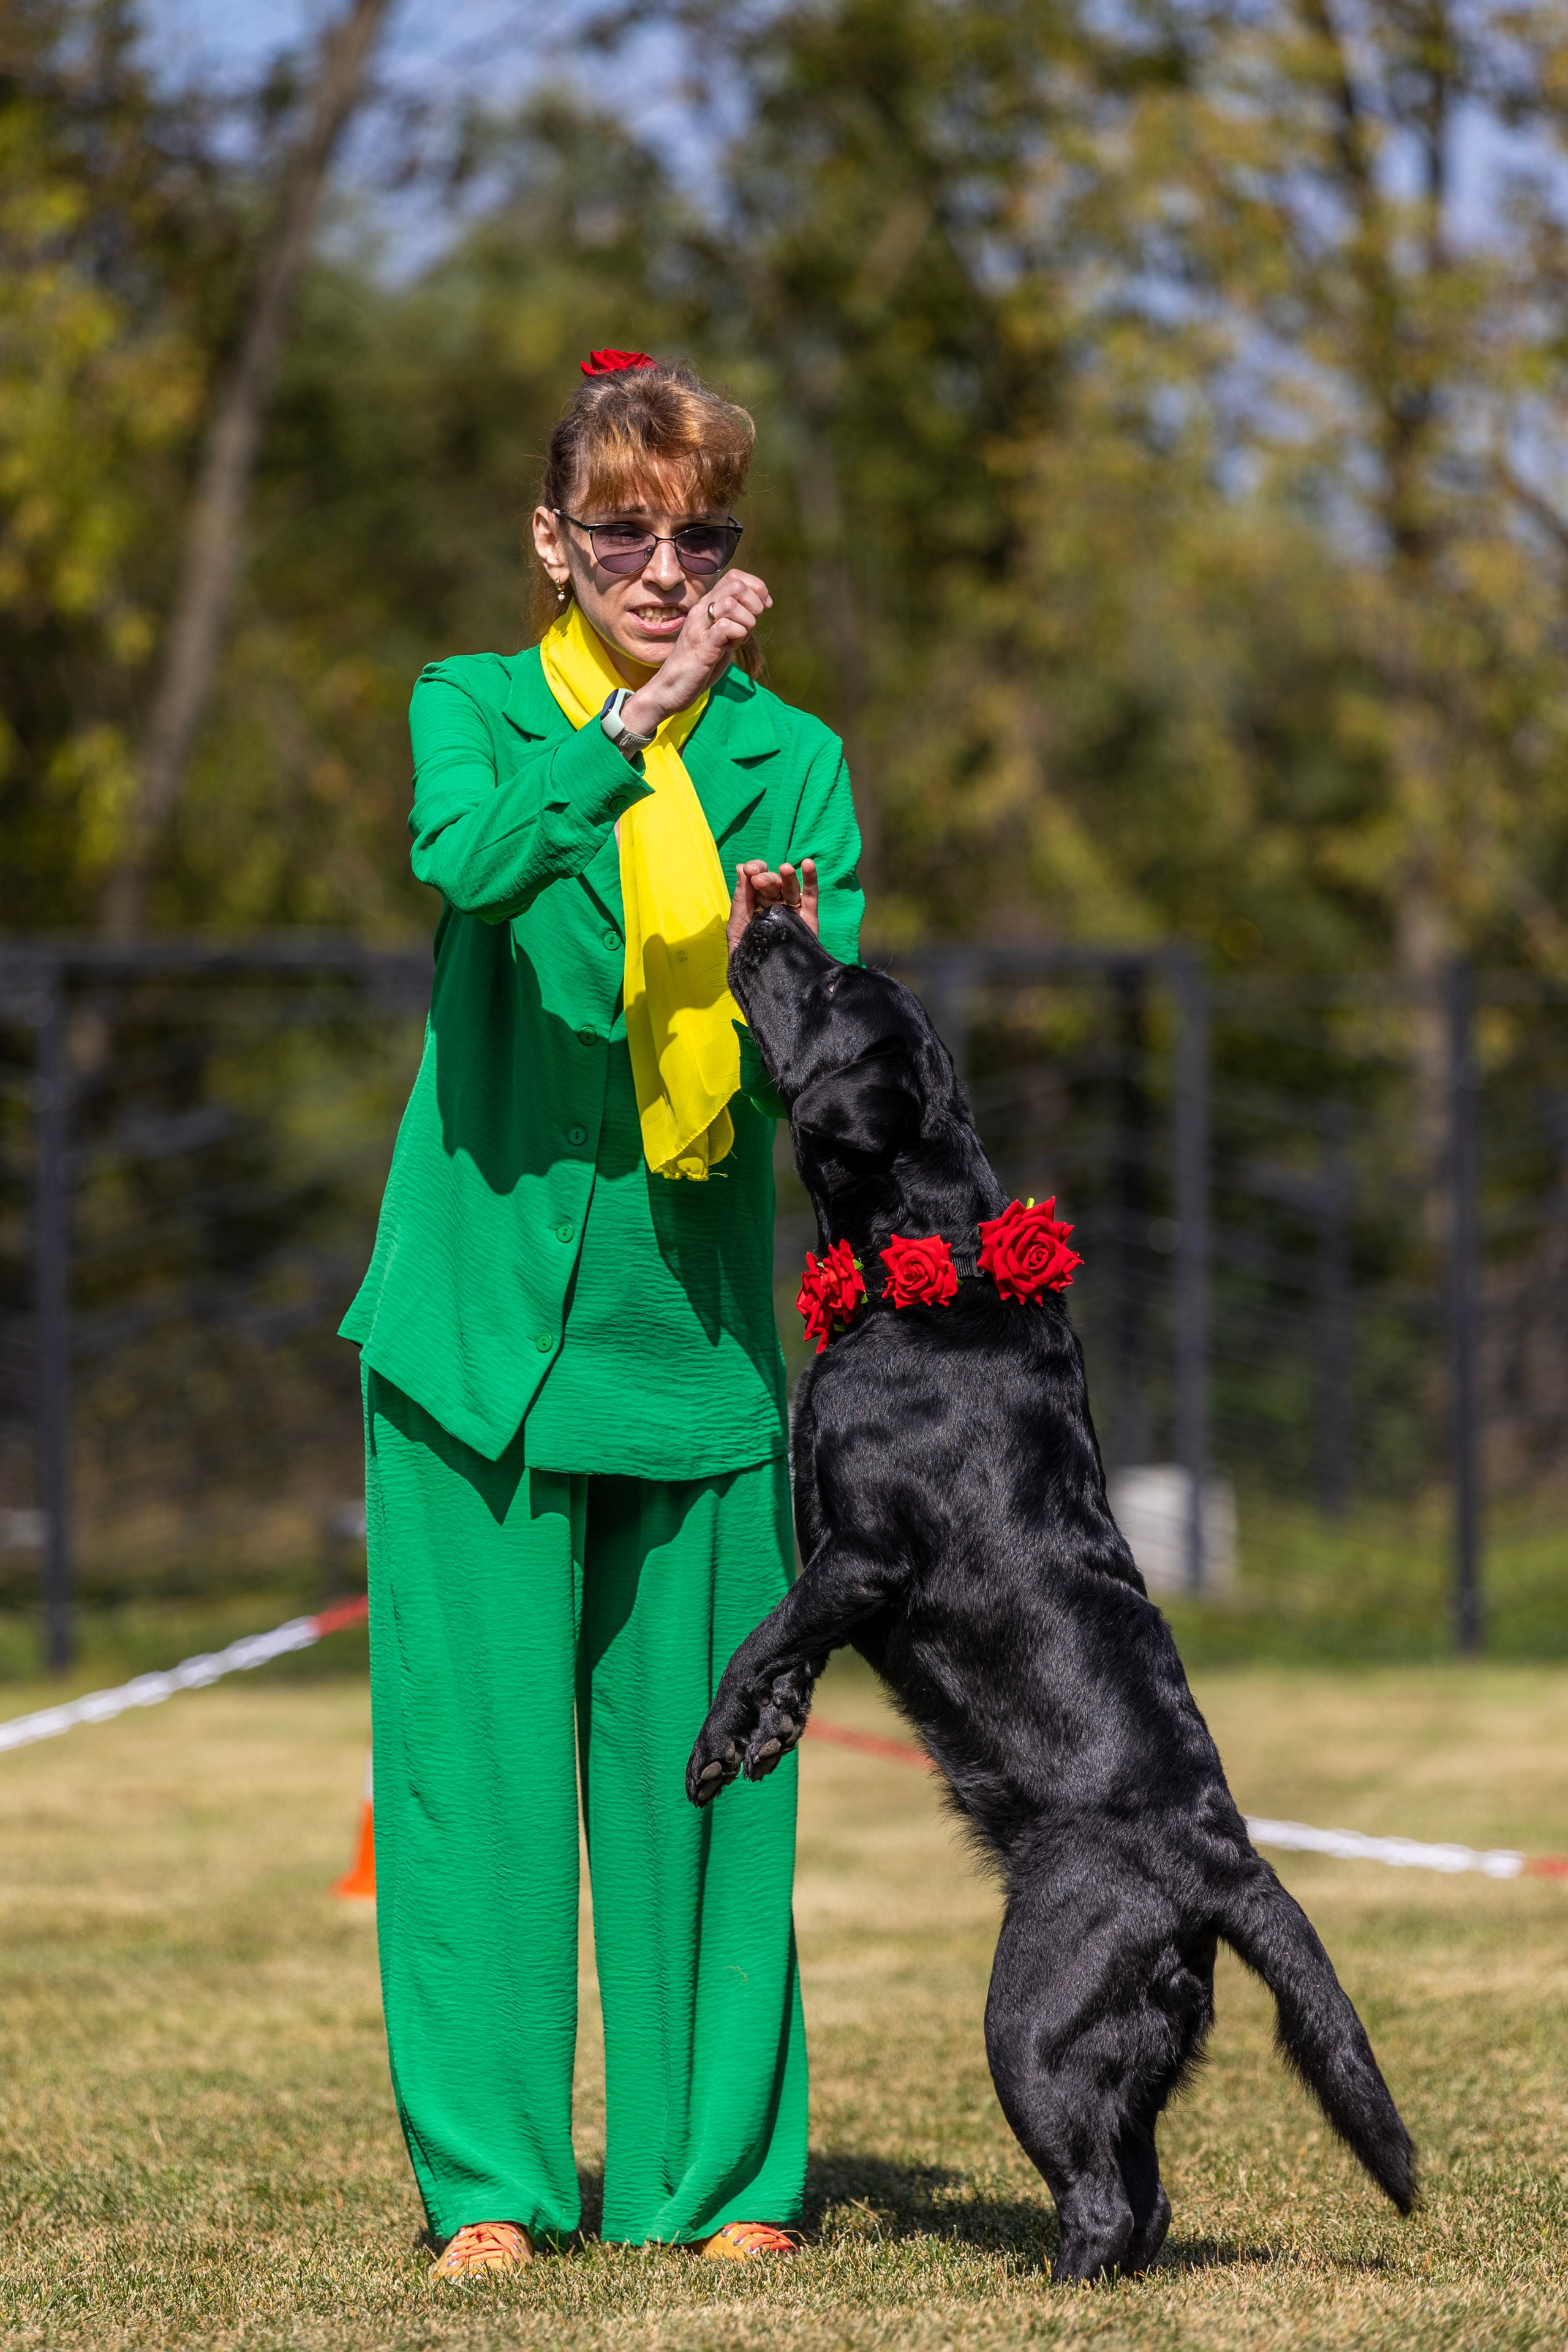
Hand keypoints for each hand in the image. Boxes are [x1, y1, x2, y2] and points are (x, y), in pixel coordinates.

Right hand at [621, 569, 772, 735]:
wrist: (671, 689)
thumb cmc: (699, 664)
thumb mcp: (721, 636)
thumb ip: (736, 619)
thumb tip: (761, 605)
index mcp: (707, 605)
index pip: (735, 576)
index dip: (756, 588)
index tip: (763, 607)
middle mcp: (701, 610)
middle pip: (736, 585)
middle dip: (754, 604)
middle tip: (751, 625)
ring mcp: (699, 627)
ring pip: (731, 603)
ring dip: (746, 622)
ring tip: (739, 638)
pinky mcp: (701, 646)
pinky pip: (726, 627)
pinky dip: (738, 636)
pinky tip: (731, 647)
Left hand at [727, 857, 817, 953]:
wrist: (766, 985)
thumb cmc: (748, 959)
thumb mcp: (738, 927)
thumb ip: (740, 899)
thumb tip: (740, 867)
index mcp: (755, 905)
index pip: (755, 880)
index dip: (754, 871)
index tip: (749, 870)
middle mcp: (774, 905)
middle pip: (772, 883)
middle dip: (766, 878)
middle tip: (759, 881)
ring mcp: (792, 911)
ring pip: (790, 887)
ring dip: (787, 876)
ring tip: (785, 869)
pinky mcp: (808, 919)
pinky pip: (810, 896)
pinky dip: (811, 879)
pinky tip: (808, 864)